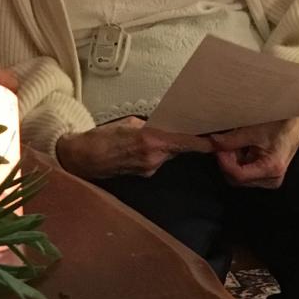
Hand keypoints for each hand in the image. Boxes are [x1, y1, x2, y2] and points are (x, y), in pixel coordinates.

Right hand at [56, 118, 212, 179]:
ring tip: (155, 136)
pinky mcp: (142, 175)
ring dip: (168, 146)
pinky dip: (156, 153)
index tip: (218, 139)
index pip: (186, 142)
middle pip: (179, 148)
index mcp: (150, 141)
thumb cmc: (100, 138)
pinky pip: (157, 161)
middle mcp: (153, 158)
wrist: (80, 159)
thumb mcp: (127, 123)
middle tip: (193, 128)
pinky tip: (142, 148)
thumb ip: (149, 125)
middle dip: (185, 140)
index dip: (204, 142)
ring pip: (168, 154)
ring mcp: (148, 169)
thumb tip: (164, 124)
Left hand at [209, 117, 298, 188]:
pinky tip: (240, 148)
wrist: (295, 124)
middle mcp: (271, 179)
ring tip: (233, 143)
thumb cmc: (281, 124)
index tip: (216, 148)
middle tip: (222, 144)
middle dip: (227, 161)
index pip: (238, 175)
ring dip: (232, 161)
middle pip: (237, 178)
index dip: (224, 162)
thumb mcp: (254, 130)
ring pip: (238, 177)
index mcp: (272, 168)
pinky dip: (238, 161)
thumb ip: (232, 139)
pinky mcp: (265, 177)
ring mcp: (268, 180)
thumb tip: (212, 142)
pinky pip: (244, 173)